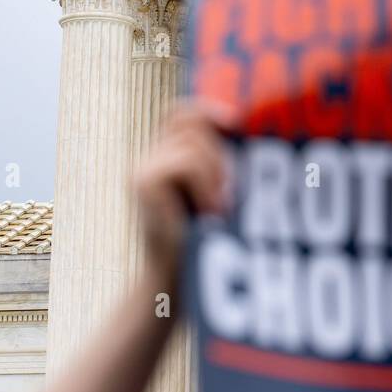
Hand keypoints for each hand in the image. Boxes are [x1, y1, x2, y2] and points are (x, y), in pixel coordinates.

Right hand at [133, 100, 232, 280]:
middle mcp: (147, 158)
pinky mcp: (143, 182)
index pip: (181, 111)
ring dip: (216, 170)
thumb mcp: (217, 192)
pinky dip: (206, 184)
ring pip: (192, 139)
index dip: (208, 108)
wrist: (176, 283)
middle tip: (229, 187)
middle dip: (218, 145)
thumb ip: (221, 162)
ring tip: (220, 205)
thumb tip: (250, 128)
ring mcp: (141, 168)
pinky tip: (211, 211)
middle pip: (188, 118)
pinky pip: (186, 161)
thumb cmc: (207, 241)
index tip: (238, 123)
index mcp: (164, 158)